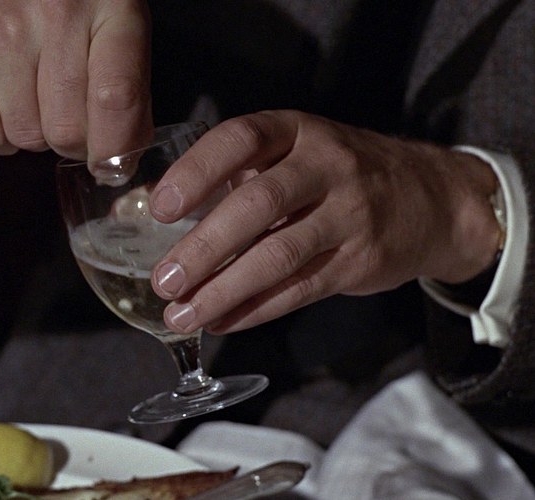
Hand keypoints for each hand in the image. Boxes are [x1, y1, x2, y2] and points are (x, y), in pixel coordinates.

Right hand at [0, 0, 152, 160]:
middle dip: (76, 144)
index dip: (117, 146)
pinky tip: (10, 106)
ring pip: (28, 136)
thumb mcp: (114, 17)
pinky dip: (3, 136)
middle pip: (68, 128)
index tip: (115, 165)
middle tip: (74, 127)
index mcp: (107, 8)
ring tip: (38, 102)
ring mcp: (2, 38)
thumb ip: (129, 84)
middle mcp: (54, 19)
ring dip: (38, 136)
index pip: (117, 97)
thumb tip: (125, 155)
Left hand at [149, 110, 500, 333]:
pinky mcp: (360, 260)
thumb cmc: (339, 174)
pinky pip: (300, 289)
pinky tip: (221, 321)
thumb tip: (166, 217)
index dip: (196, 172)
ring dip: (223, 290)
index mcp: (296, 131)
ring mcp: (349, 214)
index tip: (159, 209)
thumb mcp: (298, 150)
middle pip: (258, 203)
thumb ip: (244, 173)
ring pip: (279, 255)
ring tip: (181, 314)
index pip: (240, 139)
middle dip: (204, 247)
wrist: (432, 198)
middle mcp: (326, 165)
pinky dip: (254, 310)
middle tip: (163, 280)